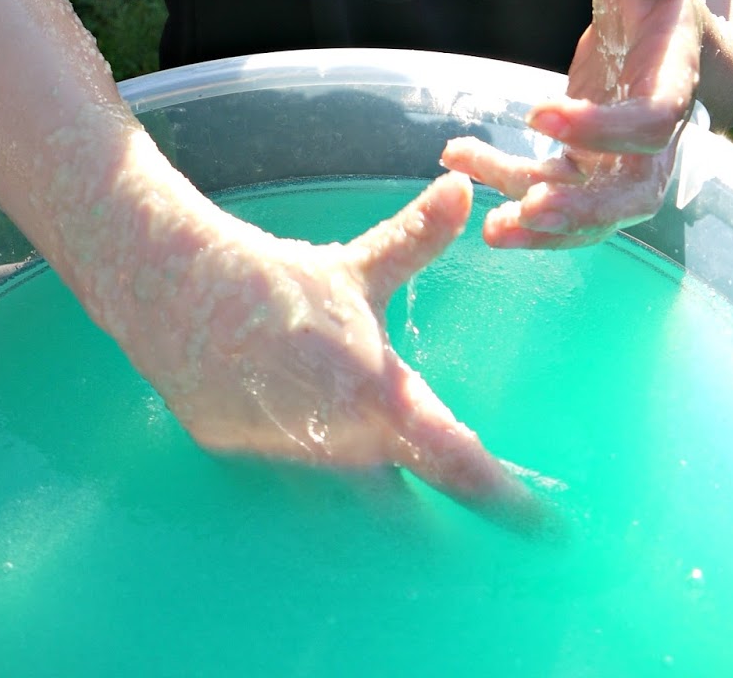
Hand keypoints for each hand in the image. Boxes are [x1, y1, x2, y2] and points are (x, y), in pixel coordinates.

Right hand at [123, 171, 528, 511]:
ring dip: (375, 511)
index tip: (549, 530)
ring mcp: (291, 465)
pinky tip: (316, 468)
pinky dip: (314, 486)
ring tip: (406, 529)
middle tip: (468, 543)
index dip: (506, 502)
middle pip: (408, 511)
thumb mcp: (359, 267)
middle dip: (437, 531)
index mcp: (381, 401)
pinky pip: (292, 489)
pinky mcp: (247, 464)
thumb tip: (462, 189)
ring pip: (347, 508)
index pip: (459, 466)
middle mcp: (342, 447)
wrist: (182, 295)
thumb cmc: (282, 282)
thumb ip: (416, 238)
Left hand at [442, 0, 701, 247]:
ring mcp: (619, 160)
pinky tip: (460, 160)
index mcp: (671, 86)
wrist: (658, 35)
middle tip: (526, 212)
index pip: (649, 124)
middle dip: (581, 211)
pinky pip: (549, 188)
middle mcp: (653, 140)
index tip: (538, 114)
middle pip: (630, 195)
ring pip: (590, 211)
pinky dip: (506, 183)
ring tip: (491, 227)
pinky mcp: (586, 165)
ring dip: (543, 226)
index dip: (601, 128)